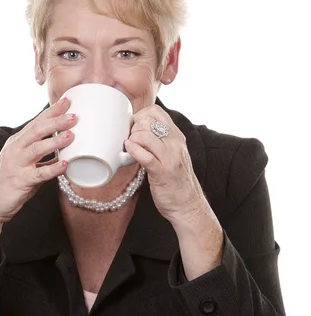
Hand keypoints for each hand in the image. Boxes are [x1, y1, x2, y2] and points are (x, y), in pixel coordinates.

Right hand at [0, 97, 75, 224]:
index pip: (36, 122)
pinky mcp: (21, 181)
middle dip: (55, 121)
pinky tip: (64, 165)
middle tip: (73, 116)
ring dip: (55, 141)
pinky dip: (52, 169)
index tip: (67, 102)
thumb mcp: (23, 162)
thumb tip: (63, 150)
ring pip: (37, 149)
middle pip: (36, 130)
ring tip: (71, 135)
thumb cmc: (9, 181)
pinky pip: (39, 174)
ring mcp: (17, 165)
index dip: (51, 112)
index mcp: (17, 142)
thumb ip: (41, 156)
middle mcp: (15, 150)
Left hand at [123, 105, 204, 222]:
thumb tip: (137, 131)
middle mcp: (175, 143)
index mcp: (176, 136)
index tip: (133, 128)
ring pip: (145, 135)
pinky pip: (144, 155)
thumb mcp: (171, 154)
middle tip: (130, 141)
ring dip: (131, 140)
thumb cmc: (175, 181)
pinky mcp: (162, 172)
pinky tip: (127, 152)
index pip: (155, 111)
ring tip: (129, 149)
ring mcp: (170, 157)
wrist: (187, 205)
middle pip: (147, 121)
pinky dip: (133, 151)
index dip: (139, 116)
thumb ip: (159, 141)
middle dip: (132, 128)